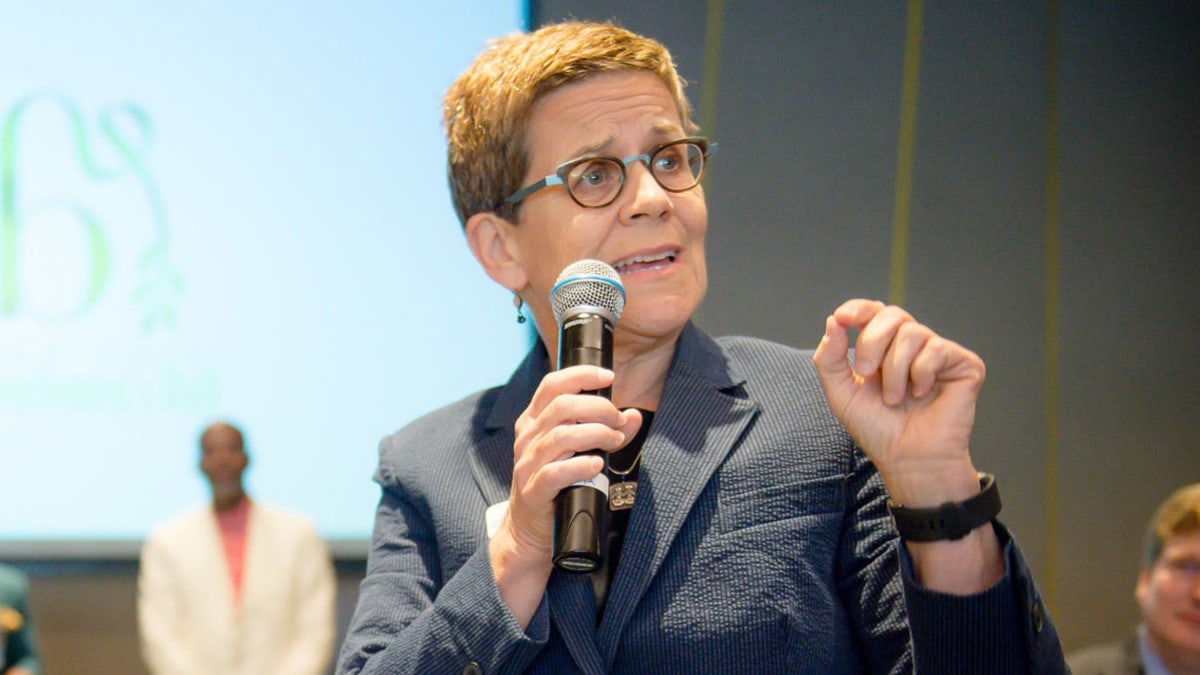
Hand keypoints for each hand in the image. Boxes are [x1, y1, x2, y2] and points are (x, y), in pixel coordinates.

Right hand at [489, 365, 641, 625]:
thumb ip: (606, 431)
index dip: (581, 375)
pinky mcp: (532, 491)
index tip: (609, 376)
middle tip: (618, 421)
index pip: (552, 385)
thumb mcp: (579, 451)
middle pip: (562, 406)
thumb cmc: (557, 485)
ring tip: (615, 442)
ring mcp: (526, 464)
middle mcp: (527, 438)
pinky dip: (580, 466)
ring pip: (561, 436)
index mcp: (534, 421)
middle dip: (599, 408)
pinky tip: (597, 465)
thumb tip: (633, 415)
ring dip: (596, 434)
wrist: (530, 531)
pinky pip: (554, 473)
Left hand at [812, 299, 984, 504]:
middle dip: (872, 343)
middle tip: (868, 375)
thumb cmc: (878, 429)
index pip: (874, 312)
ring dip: (895, 369)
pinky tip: (922, 394)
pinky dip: (921, 373)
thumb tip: (833, 321)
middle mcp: (912, 346)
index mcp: (884, 348)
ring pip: (912, 332)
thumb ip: (830, 358)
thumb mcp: (842, 393)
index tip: (843, 318)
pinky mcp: (964, 364)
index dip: (859, 308)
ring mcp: (939, 354)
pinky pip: (937, 349)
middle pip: (891, 315)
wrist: (908, 459)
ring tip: (896, 398)